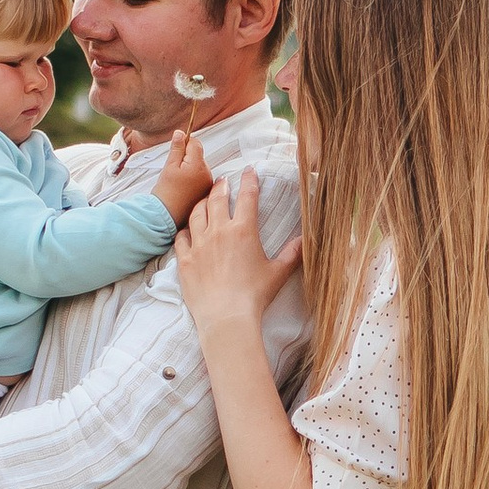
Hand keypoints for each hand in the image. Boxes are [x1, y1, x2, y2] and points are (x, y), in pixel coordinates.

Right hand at [155, 124, 214, 230]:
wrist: (166, 216)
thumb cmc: (166, 193)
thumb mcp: (169, 166)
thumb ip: (176, 148)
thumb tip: (180, 133)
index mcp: (198, 166)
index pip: (195, 143)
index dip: (184, 144)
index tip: (176, 150)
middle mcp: (208, 175)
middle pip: (198, 156)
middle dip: (187, 159)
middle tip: (174, 171)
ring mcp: (208, 185)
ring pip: (199, 167)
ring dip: (190, 169)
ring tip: (178, 182)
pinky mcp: (206, 192)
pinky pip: (201, 179)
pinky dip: (193, 180)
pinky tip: (184, 188)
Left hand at [174, 169, 301, 336]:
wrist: (226, 317)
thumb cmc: (254, 296)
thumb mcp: (278, 273)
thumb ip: (292, 254)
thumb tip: (306, 241)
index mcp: (244, 231)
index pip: (248, 197)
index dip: (249, 180)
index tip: (249, 171)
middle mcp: (219, 231)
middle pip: (218, 199)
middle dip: (221, 186)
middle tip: (223, 181)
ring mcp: (199, 243)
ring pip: (197, 213)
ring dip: (202, 202)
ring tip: (205, 199)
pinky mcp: (185, 259)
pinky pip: (181, 236)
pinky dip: (185, 230)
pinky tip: (188, 230)